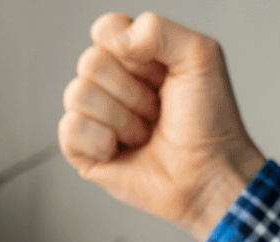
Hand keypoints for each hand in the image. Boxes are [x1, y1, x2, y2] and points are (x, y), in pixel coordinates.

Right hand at [59, 12, 266, 241]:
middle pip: (90, 62)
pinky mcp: (82, 150)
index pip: (105, 29)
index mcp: (135, 56)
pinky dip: (101, 141)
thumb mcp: (200, 56)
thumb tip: (114, 39)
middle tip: (157, 110)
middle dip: (131, 91)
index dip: (131, 51)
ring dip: (121, 119)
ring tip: (144, 133)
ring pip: (77, 94)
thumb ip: (158, 29)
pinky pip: (69, 129)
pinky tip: (121, 151)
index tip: (161, 73)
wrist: (209, 174)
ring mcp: (94, 117)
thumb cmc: (210, 121)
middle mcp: (111, 83)